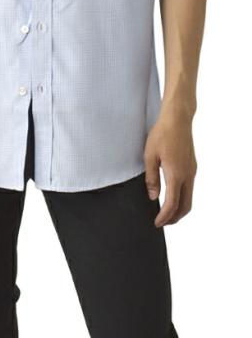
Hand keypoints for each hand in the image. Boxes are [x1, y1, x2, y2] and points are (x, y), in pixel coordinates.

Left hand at [144, 112, 196, 226]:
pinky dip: (183, 198)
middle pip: (186, 206)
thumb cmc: (161, 135)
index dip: (164, 216)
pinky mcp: (192, 166)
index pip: (172, 204)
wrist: (177, 120)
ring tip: (167, 213)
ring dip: (180, 209)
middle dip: (175, 218)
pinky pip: (190, 188)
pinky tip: (172, 196)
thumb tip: (153, 197)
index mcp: (176, 175)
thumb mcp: (149, 156)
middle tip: (162, 222)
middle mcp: (188, 175)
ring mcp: (192, 171)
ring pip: (190, 198)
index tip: (156, 223)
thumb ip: (151, 178)